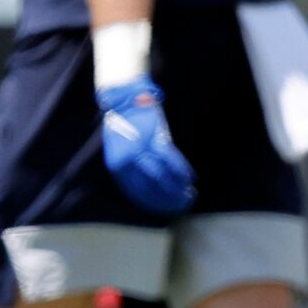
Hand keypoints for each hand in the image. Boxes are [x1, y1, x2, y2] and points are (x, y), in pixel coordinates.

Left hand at [96, 77, 196, 215]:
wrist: (125, 98)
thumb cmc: (127, 125)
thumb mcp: (125, 150)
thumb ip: (136, 169)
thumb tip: (156, 189)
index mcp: (117, 168)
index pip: (139, 194)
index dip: (158, 204)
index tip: (171, 210)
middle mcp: (125, 163)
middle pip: (151, 189)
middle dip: (170, 199)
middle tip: (185, 202)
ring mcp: (140, 151)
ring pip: (162, 178)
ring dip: (177, 188)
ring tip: (189, 192)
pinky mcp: (153, 139)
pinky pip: (171, 160)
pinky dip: (181, 171)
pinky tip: (190, 178)